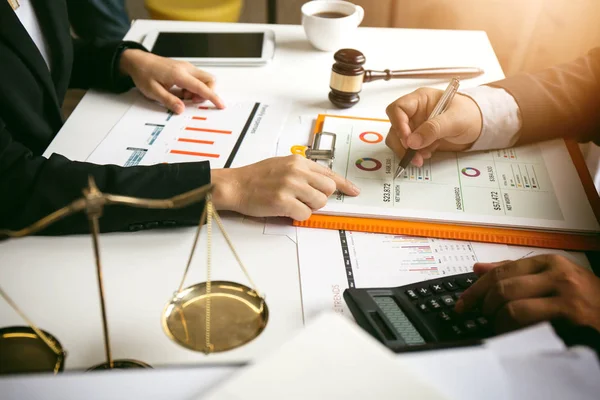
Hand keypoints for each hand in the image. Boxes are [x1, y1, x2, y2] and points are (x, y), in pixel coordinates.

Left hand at [119, 49, 224, 113]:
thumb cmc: (144, 73)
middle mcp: (186, 69)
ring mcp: (186, 67)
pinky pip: (196, 79)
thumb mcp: (153, 91)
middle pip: (209, 80)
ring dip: (199, 91)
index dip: (213, 97)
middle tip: (193, 101)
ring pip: (204, 79)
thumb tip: (181, 109)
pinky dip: (193, 87)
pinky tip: (181, 91)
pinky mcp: (184, 68)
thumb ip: (169, 101)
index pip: (202, 87)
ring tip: (183, 96)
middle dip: (207, 93)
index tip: (220, 104)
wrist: (137, 60)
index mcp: (179, 74)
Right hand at [210, 155, 359, 219]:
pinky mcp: (283, 201)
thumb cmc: (256, 177)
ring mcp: (290, 186)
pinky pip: (304, 214)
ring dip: (308, 207)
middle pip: (328, 189)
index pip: (329, 173)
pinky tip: (284, 209)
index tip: (354, 191)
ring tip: (291, 203)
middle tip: (304, 199)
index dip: (344, 185)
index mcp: (298, 161)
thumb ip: (302, 171)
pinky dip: (297, 216)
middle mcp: (296, 171)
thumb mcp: (282, 165)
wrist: (234, 185)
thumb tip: (322, 184)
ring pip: (318, 203)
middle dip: (320, 198)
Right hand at [385, 88, 482, 166]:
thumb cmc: (469, 114)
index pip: (398, 108)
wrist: (479, 126)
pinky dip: (415, 154)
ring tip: (422, 157)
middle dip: (402, 143)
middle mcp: (414, 112)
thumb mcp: (454, 120)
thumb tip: (412, 142)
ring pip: (399, 140)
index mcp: (420, 99)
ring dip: (407, 152)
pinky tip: (428, 153)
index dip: (398, 124)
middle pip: (394, 127)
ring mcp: (415, 126)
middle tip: (413, 154)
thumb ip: (434, 129)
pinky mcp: (419, 139)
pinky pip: (408, 148)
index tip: (408, 140)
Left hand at [455, 255, 599, 332]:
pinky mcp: (570, 314)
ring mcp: (565, 294)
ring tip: (503, 329)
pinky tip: (516, 336)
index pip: (501, 270)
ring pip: (511, 304)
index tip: (462, 304)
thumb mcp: (555, 280)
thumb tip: (478, 269)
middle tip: (484, 318)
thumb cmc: (588, 302)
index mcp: (550, 262)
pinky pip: (527, 321)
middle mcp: (557, 273)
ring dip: (499, 322)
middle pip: (502, 287)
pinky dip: (514, 331)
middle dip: (485, 306)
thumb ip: (517, 273)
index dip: (476, 289)